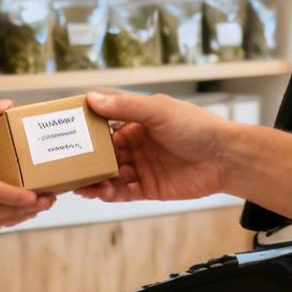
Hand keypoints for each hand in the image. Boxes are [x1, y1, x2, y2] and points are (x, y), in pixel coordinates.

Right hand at [77, 91, 227, 202]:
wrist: (225, 158)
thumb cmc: (196, 127)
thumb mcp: (158, 110)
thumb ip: (124, 107)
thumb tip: (92, 98)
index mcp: (137, 122)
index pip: (104, 126)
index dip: (86, 132)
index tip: (66, 136)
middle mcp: (137, 144)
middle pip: (103, 154)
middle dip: (86, 161)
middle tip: (67, 167)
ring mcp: (142, 167)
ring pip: (110, 175)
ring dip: (95, 180)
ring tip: (81, 185)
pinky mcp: (150, 188)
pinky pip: (124, 192)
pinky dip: (111, 193)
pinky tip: (102, 193)